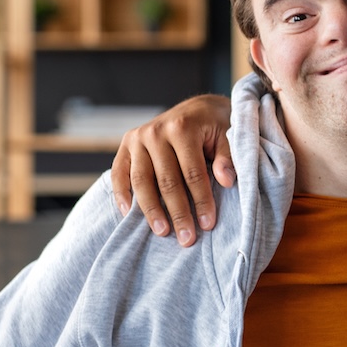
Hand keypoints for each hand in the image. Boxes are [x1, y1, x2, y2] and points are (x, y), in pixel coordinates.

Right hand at [110, 94, 235, 245]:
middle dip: (178, 212)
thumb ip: (227, 156)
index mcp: (182, 128)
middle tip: (186, 239)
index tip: (208, 224)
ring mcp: (137, 138)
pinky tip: (129, 215)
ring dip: (151, 210)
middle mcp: (155, 131)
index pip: (192, 172)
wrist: (196, 108)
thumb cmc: (215, 126)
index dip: (201, 200)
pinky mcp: (125, 145)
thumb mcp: (228, 134)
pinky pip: (119, 173)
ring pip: (141, 181)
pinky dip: (121, 194)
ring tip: (162, 232)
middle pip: (166, 180)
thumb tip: (226, 181)